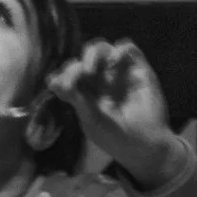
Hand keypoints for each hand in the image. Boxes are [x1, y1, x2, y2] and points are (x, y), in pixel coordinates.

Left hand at [46, 38, 178, 174]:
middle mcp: (102, 79)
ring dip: (93, 54)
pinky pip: (128, 48)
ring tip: (90, 70)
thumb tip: (51, 82)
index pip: (72, 73)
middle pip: (84, 58)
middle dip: (76, 65)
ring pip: (103, 49)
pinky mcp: (138, 69)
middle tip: (79, 78)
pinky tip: (114, 61)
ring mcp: (119, 73)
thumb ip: (75, 98)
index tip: (56, 84)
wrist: (145, 148)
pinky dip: (120, 49)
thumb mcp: (91, 120)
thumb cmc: (116, 138)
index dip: (64, 74)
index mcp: (88, 92)